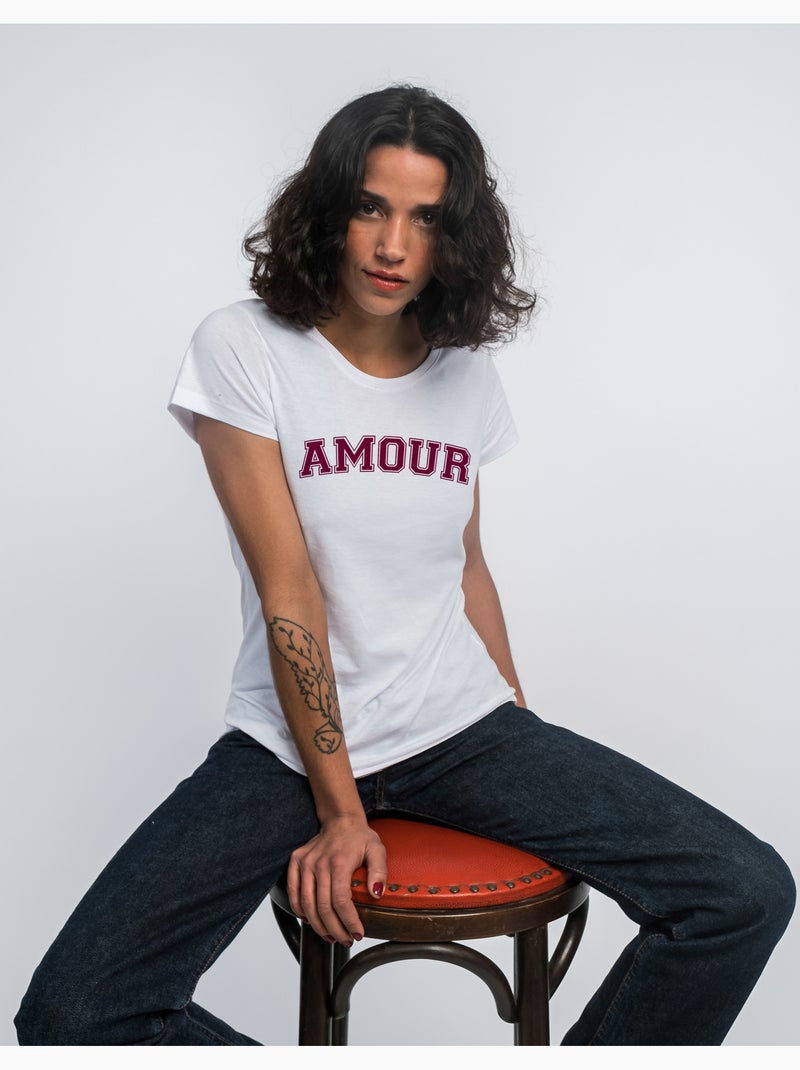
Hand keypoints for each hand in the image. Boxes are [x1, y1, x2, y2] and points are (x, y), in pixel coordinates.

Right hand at [287, 814, 386, 945]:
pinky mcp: (296, 861)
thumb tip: (376, 894)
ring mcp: (305, 863)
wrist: (340, 820)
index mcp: (339, 862)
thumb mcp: (377, 850)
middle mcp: (319, 863)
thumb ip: (379, 872)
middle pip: (323, 907)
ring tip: (331, 936)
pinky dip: (299, 910)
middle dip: (335, 929)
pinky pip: (293, 891)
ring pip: (307, 904)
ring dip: (318, 926)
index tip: (358, 934)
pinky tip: (311, 920)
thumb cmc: (360, 837)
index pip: (341, 901)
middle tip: (346, 940)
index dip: (349, 922)